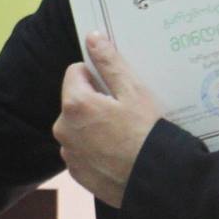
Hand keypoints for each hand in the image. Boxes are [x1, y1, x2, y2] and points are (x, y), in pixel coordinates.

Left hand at [52, 33, 163, 208]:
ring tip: (123, 134)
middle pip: (76, 100)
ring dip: (95, 125)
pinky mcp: (77, 173)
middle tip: (124, 112)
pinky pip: (83, 150)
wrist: (155, 181)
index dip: (97, 75)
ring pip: (79, 126)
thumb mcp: (133, 91)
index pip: (75, 72)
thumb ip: (109, 62)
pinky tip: (118, 152)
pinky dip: (96, 148)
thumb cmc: (147, 133)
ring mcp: (69, 153)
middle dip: (96, 101)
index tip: (117, 88)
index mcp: (75, 104)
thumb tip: (92, 38)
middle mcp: (63, 128)